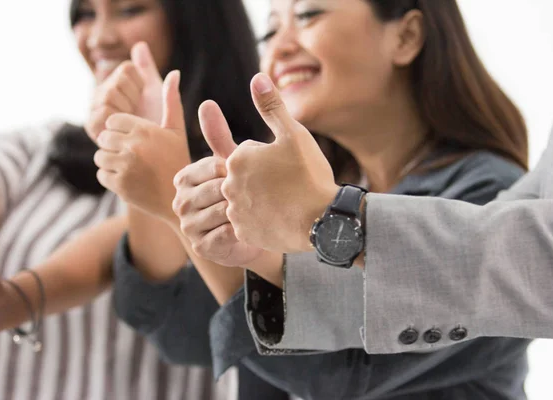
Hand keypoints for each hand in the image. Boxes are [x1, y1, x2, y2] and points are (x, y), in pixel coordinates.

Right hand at [85, 42, 163, 140]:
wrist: (155, 151)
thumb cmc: (157, 123)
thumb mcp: (157, 94)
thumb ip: (147, 70)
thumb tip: (140, 44)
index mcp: (117, 82)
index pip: (127, 69)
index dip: (140, 85)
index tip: (144, 99)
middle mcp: (102, 92)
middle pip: (116, 81)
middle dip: (133, 98)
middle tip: (137, 113)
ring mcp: (95, 108)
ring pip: (109, 95)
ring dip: (125, 110)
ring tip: (130, 121)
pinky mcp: (92, 125)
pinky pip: (102, 113)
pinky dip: (116, 120)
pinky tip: (123, 129)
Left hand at [94, 70, 190, 218]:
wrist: (180, 199)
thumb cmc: (178, 161)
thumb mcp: (176, 130)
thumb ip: (171, 100)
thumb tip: (174, 72)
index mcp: (144, 130)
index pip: (112, 121)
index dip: (119, 130)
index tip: (131, 139)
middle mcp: (133, 146)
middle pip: (104, 138)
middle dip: (113, 145)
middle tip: (130, 155)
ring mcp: (125, 166)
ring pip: (100, 157)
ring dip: (110, 162)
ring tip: (129, 167)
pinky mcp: (119, 184)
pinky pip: (101, 174)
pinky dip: (110, 178)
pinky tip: (128, 179)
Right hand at [172, 101, 263, 265]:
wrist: (253, 232)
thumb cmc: (242, 193)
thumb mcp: (231, 163)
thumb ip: (217, 136)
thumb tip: (206, 102)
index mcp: (183, 177)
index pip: (213, 167)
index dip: (238, 171)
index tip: (251, 175)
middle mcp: (180, 202)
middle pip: (216, 190)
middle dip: (241, 192)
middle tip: (257, 195)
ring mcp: (188, 226)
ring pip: (222, 211)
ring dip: (244, 210)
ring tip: (256, 210)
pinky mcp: (201, 246)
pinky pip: (226, 233)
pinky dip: (244, 228)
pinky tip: (253, 225)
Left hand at [220, 73, 338, 253]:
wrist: (324, 221)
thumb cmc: (309, 175)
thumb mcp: (293, 134)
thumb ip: (272, 107)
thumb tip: (257, 77)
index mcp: (237, 160)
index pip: (248, 152)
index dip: (270, 156)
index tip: (287, 166)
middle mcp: (229, 186)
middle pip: (245, 175)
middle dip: (262, 176)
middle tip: (289, 184)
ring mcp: (235, 212)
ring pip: (247, 197)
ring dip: (262, 197)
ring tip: (287, 201)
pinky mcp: (244, 233)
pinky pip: (250, 221)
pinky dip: (263, 219)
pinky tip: (282, 217)